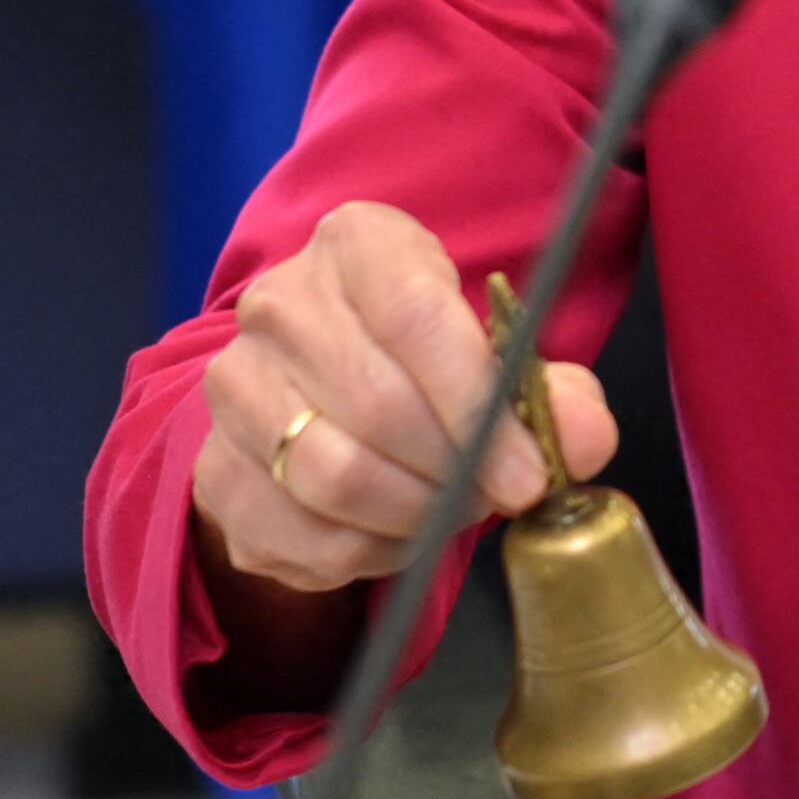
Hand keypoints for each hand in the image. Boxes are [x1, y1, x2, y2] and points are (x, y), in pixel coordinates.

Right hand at [189, 201, 617, 597]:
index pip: (414, 318)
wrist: (319, 388)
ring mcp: (235, 386)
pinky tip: (398, 533)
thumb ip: (552, 394)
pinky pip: (303, 536)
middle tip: (496, 497)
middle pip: (376, 405)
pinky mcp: (214, 470)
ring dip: (413, 515)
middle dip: (454, 471)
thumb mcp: (495, 352)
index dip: (476, 404)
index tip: (527, 472)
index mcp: (357, 245)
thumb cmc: (425, 361)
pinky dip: (368, 553)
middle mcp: (280, 305)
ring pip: (334, 477)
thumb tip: (583, 441)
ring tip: (450, 511)